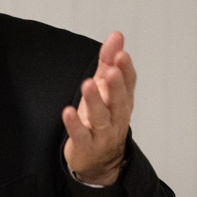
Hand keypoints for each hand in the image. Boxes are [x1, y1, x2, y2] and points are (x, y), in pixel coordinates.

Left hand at [62, 31, 135, 185]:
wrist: (100, 161)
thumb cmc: (102, 119)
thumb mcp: (105, 89)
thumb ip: (108, 62)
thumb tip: (116, 35)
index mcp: (122, 101)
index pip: (128, 84)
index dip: (126, 69)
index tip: (121, 53)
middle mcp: (115, 116)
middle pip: (119, 100)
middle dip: (116, 85)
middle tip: (112, 69)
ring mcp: (101, 133)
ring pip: (101, 117)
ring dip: (95, 101)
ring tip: (88, 85)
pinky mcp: (85, 146)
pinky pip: (81, 135)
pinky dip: (75, 124)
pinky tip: (67, 112)